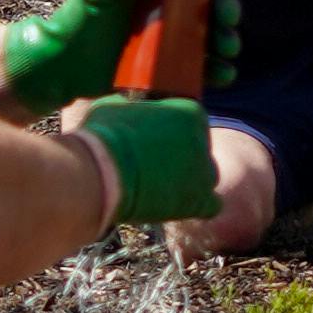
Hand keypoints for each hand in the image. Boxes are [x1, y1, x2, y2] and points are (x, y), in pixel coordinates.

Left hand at [0, 0, 232, 112]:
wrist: (63, 66)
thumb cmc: (76, 23)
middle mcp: (170, 14)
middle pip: (212, 6)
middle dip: (227, 8)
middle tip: (225, 17)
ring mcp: (172, 43)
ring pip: (213, 38)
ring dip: (228, 40)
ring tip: (226, 47)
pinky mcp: (170, 71)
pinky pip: (202, 70)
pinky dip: (218, 71)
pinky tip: (223, 73)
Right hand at [74, 97, 219, 230]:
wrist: (101, 172)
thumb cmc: (104, 136)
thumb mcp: (115, 107)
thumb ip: (131, 107)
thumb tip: (126, 106)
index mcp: (190, 111)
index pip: (190, 122)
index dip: (171, 134)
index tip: (152, 143)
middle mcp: (204, 139)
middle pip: (199, 150)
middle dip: (180, 158)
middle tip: (153, 167)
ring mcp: (204, 170)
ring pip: (207, 177)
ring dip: (190, 182)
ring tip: (161, 188)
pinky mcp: (199, 200)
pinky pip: (211, 205)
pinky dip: (197, 206)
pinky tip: (177, 206)